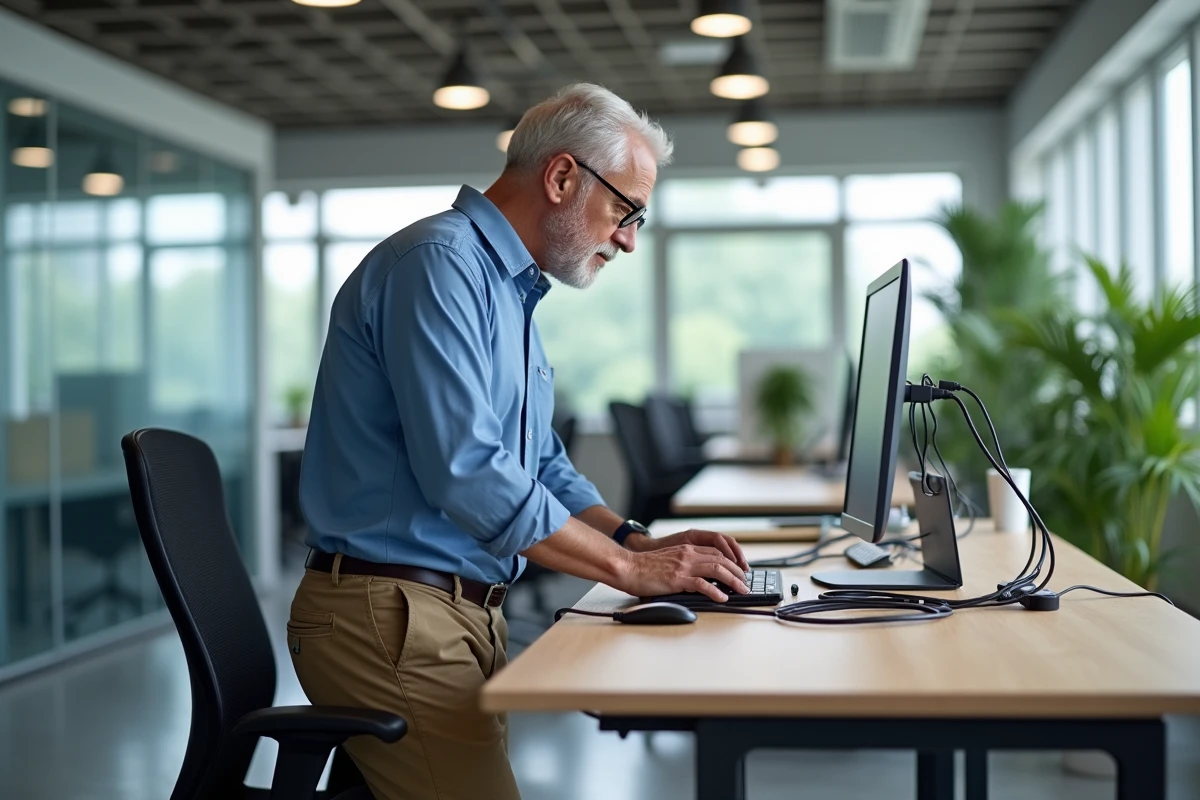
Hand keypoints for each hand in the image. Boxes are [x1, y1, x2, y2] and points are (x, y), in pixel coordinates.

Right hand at [615, 544, 748, 602]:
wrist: (626, 567)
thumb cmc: (643, 568)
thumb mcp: (668, 560)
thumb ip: (683, 565)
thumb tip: (698, 578)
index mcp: (685, 548)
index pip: (716, 552)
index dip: (731, 562)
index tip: (739, 572)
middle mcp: (687, 554)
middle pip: (721, 560)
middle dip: (737, 571)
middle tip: (745, 583)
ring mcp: (683, 566)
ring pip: (716, 570)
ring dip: (732, 581)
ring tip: (741, 590)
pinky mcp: (677, 578)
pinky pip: (702, 584)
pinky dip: (715, 591)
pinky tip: (722, 598)